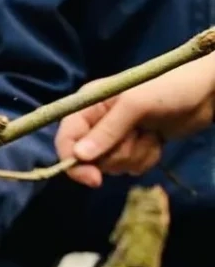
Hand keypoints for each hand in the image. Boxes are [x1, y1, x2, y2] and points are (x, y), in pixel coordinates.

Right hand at [56, 54, 214, 186]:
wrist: (207, 92)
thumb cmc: (170, 87)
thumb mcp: (135, 105)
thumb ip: (107, 131)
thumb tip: (79, 157)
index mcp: (89, 104)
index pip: (65, 139)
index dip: (72, 161)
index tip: (94, 178)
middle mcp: (97, 121)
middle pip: (89, 158)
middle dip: (115, 154)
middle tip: (136, 136)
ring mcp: (116, 135)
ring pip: (111, 165)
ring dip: (134, 155)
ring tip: (150, 134)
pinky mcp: (134, 146)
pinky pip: (129, 167)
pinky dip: (146, 158)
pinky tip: (157, 140)